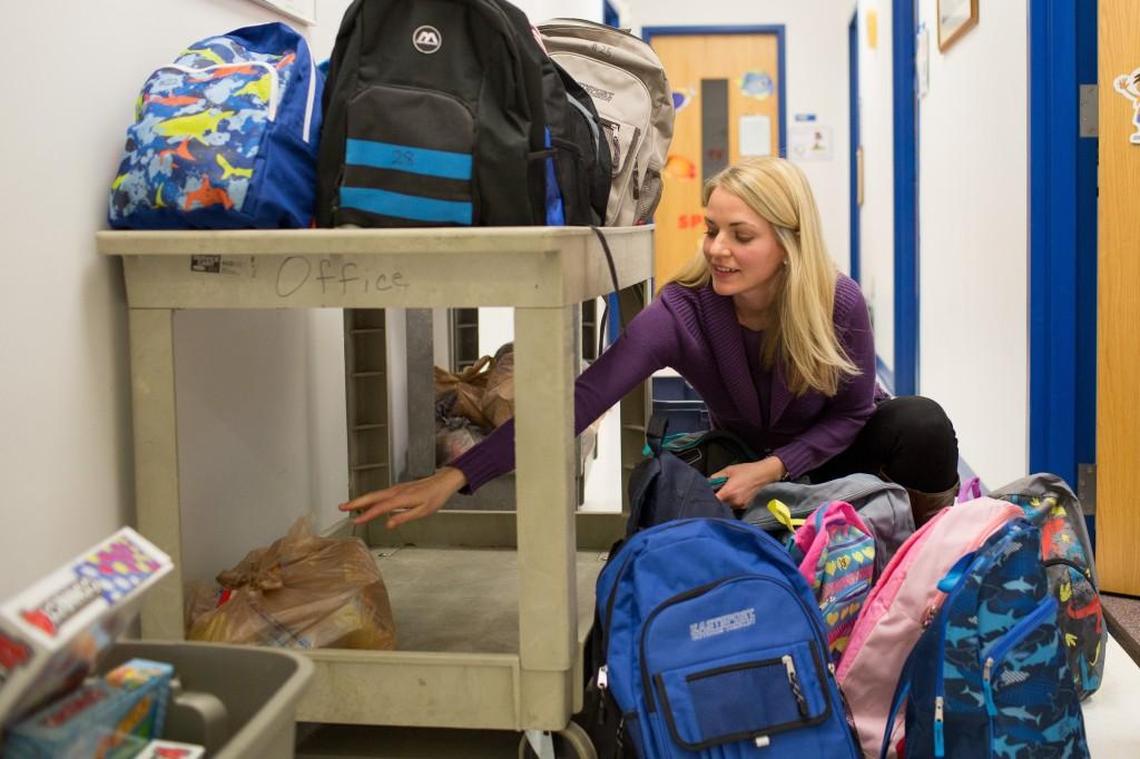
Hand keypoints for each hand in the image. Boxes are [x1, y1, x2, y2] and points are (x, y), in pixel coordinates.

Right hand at [338, 467, 466, 528]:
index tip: (355, 520)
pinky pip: (381, 494)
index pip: (380, 508)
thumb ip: (404, 518)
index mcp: (402, 498)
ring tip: (348, 506)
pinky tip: (367, 505)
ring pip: (375, 495)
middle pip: (372, 497)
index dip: (366, 515)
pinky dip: (370, 499)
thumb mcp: (422, 511)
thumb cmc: (435, 497)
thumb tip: (388, 525)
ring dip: (361, 500)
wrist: (443, 482)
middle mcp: (396, 491)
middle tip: (341, 507)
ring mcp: (396, 489)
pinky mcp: (398, 489)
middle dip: (356, 502)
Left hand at [709, 456, 785, 510]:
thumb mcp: (729, 470)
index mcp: (728, 492)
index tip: (706, 494)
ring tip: (726, 491)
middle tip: (716, 491)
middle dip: (716, 499)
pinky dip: (731, 502)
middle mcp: (734, 501)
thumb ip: (716, 476)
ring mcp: (740, 505)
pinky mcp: (744, 506)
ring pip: (726, 506)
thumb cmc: (747, 471)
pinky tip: (733, 494)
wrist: (763, 474)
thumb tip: (709, 481)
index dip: (708, 498)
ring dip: (724, 501)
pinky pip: (733, 506)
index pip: (713, 500)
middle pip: (719, 504)